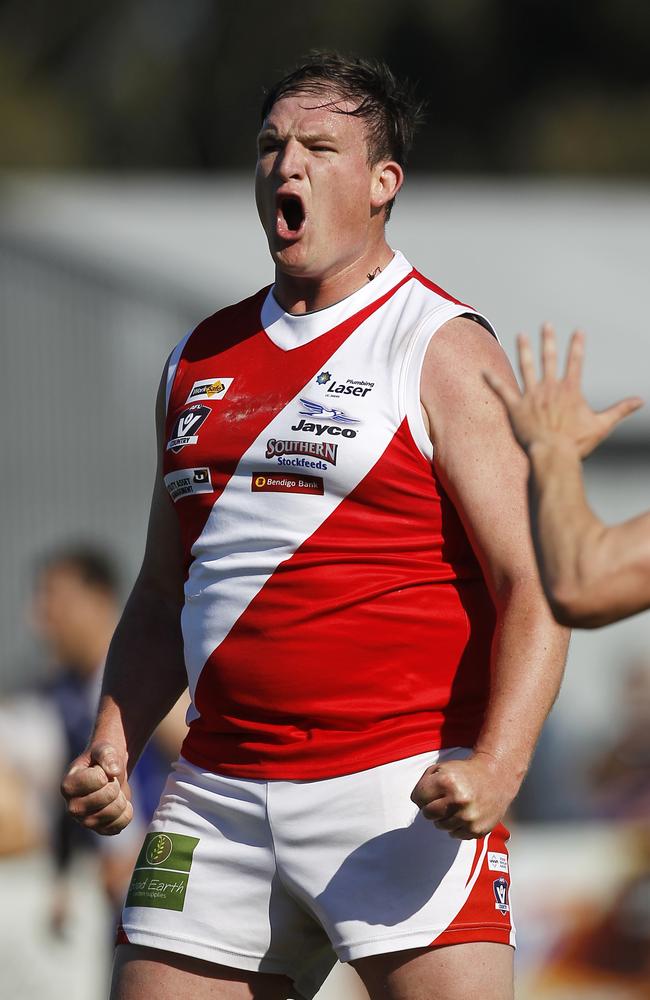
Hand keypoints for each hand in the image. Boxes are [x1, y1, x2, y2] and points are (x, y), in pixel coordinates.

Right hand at [61, 742, 132, 835]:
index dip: (106, 773)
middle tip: (110, 782)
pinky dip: (126, 814)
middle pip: (104, 798)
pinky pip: (117, 827)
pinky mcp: (99, 829)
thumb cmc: (103, 758)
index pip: (98, 780)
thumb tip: (113, 771)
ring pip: (111, 815)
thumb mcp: (104, 748)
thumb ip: (107, 755)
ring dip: (121, 800)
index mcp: (68, 785)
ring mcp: (84, 821)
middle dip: (114, 786)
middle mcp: (72, 807)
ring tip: (115, 792)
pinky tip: (121, 804)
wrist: (110, 772)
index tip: (101, 771)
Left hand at [410, 753, 517, 839]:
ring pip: (440, 826)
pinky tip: (464, 814)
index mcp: (446, 782)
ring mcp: (468, 817)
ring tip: (455, 806)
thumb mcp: (442, 768)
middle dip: (431, 807)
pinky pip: (455, 834)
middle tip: (442, 800)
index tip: (431, 792)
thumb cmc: (464, 772)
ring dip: (444, 818)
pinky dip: (457, 826)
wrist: (496, 777)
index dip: (422, 795)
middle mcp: (458, 800)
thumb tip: (417, 803)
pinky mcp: (477, 830)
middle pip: (427, 814)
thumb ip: (424, 783)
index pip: (418, 799)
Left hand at [483, 324, 642, 457]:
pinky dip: (492, 380)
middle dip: (548, 340)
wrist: (553, 454)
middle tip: (546, 325)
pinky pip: (501, 390)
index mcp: (570, 390)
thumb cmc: (577, 443)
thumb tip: (640, 401)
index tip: (578, 331)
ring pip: (526, 367)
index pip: (576, 361)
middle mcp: (550, 387)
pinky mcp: (515, 407)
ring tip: (520, 335)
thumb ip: (620, 410)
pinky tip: (482, 370)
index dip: (577, 345)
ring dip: (523, 350)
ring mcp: (531, 396)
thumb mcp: (602, 425)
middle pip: (549, 358)